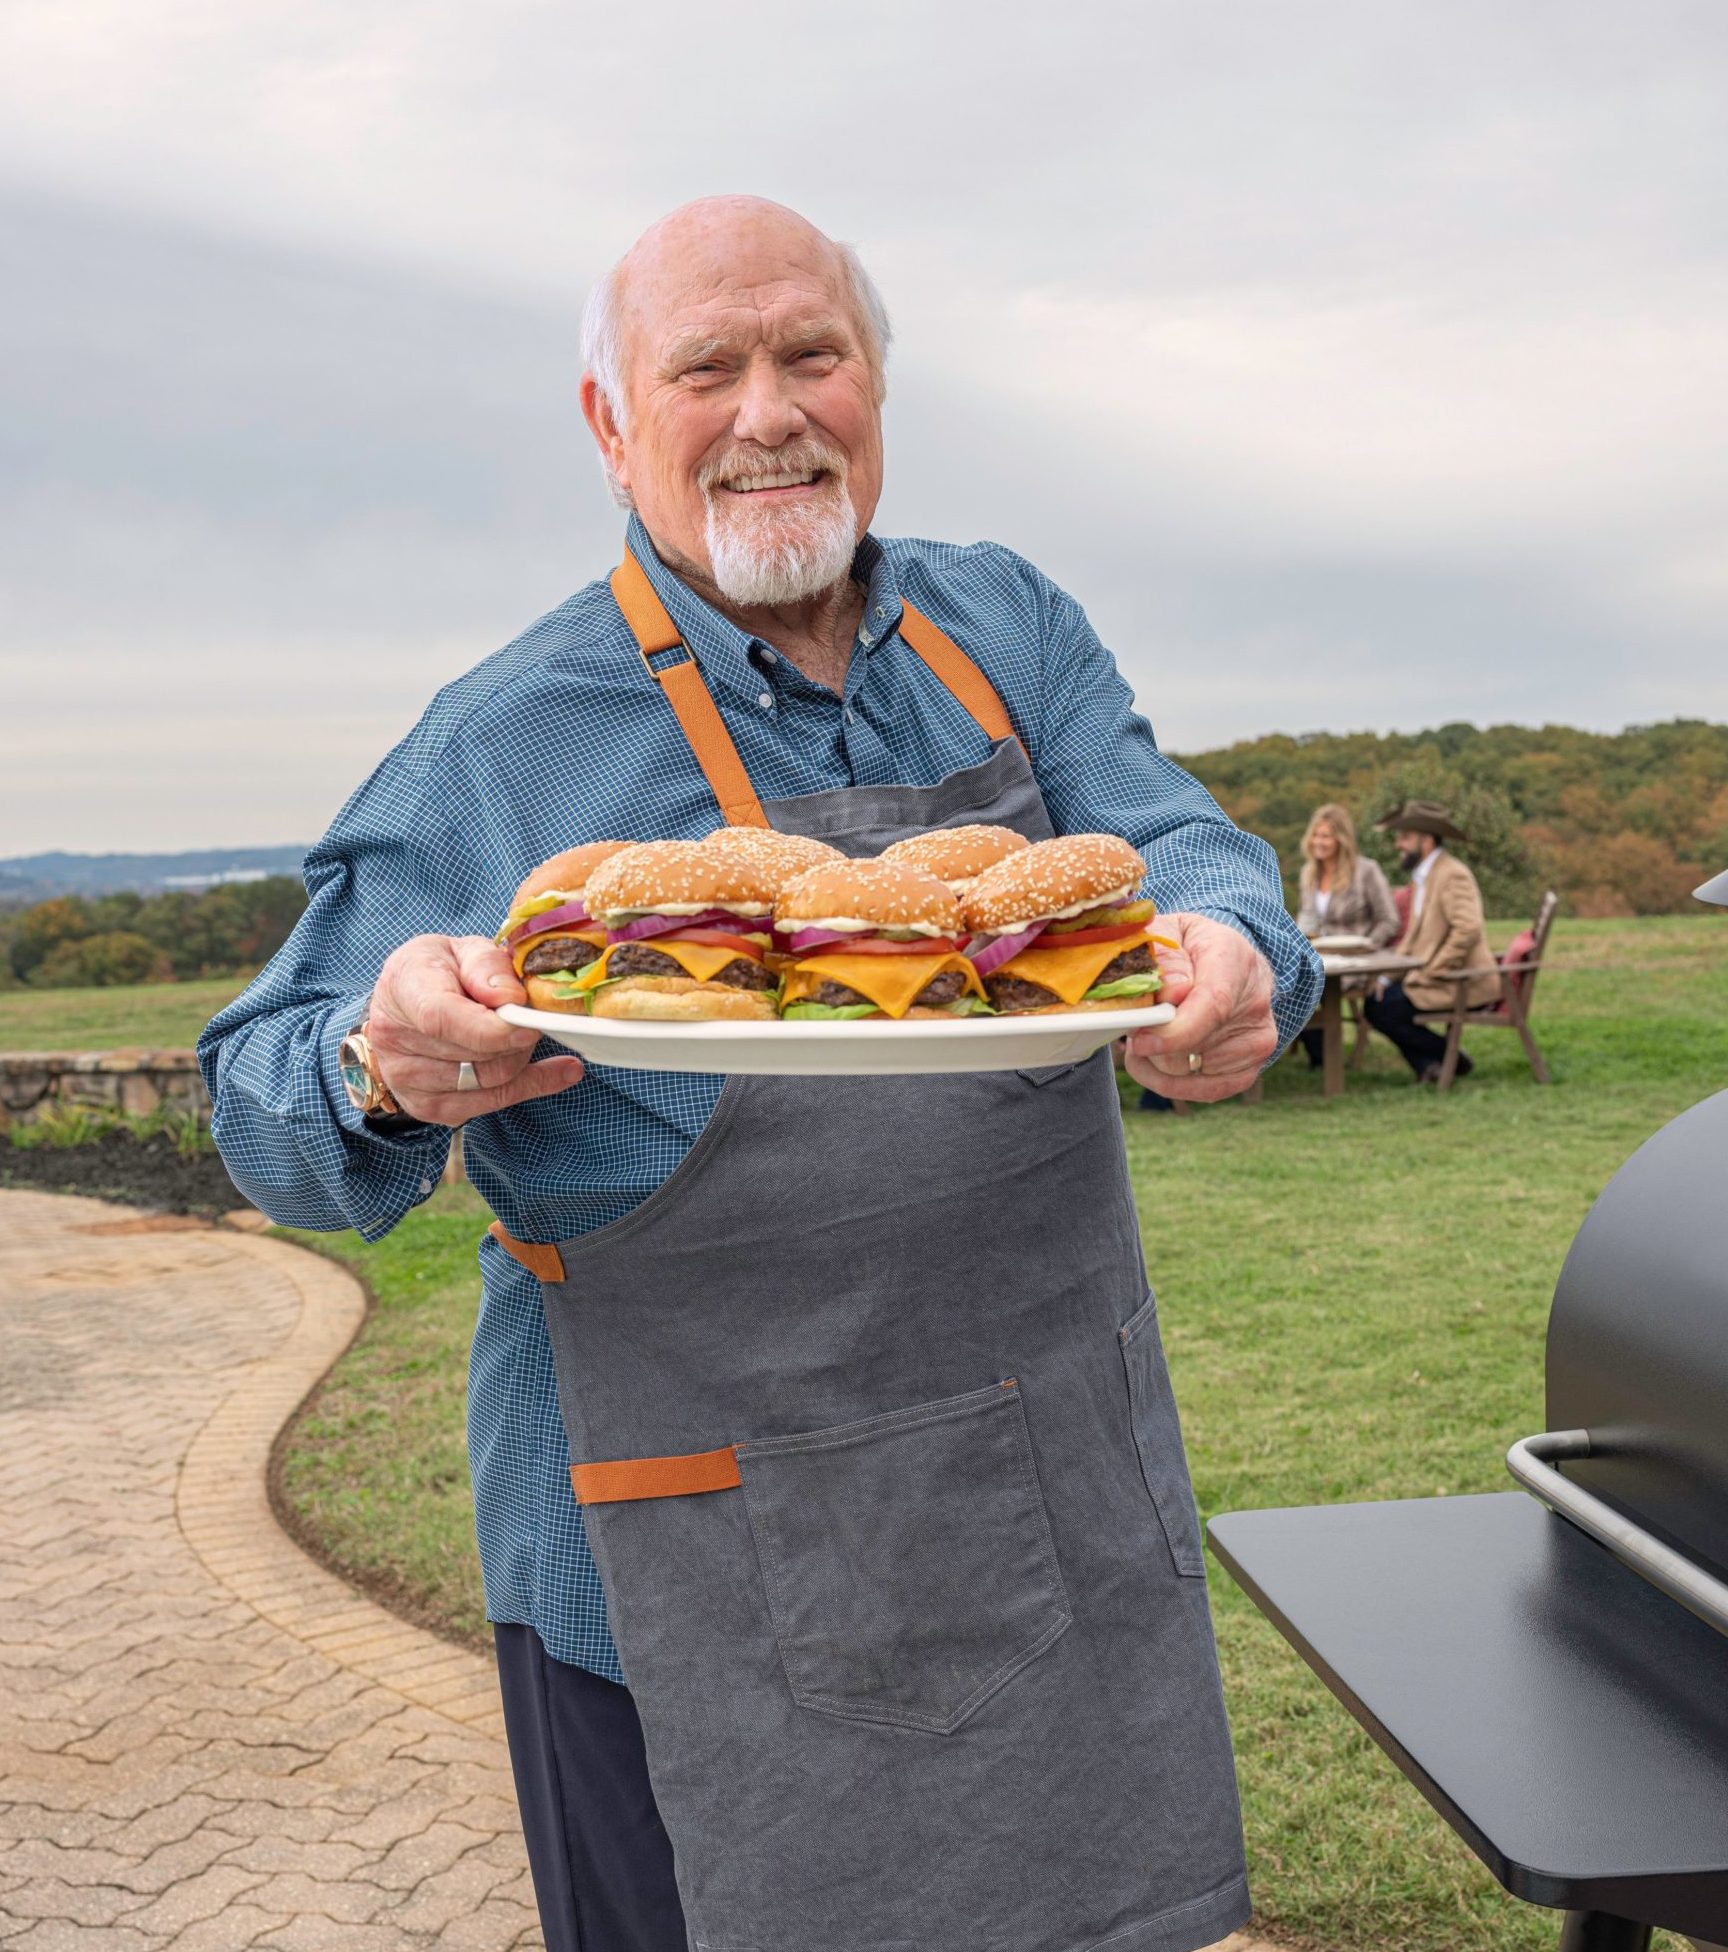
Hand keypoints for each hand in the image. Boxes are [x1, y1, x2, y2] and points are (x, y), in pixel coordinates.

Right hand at [366, 935, 584, 1126]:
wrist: (408, 1001)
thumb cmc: (442, 970)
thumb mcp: (466, 949)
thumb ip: (488, 966)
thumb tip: (512, 998)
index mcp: (402, 987)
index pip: (441, 1018)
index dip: (491, 1029)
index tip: (530, 1025)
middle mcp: (392, 1037)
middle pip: (475, 1055)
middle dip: (518, 1038)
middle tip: (534, 1018)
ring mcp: (404, 1078)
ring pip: (489, 1083)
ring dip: (522, 1059)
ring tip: (528, 1035)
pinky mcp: (426, 1106)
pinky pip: (491, 1104)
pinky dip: (531, 1086)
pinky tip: (558, 1071)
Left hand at [1122, 913, 1276, 1102]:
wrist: (1225, 962)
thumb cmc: (1187, 946)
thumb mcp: (1167, 932)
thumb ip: (1164, 956)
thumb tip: (1170, 995)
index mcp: (1233, 959)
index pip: (1213, 1005)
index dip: (1174, 1032)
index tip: (1139, 1041)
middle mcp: (1255, 1003)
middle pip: (1193, 1045)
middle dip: (1151, 1041)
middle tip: (1132, 1024)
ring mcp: (1257, 1041)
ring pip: (1188, 1072)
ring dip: (1154, 1060)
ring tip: (1145, 1033)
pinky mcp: (1249, 1070)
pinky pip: (1200, 1091)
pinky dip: (1167, 1082)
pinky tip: (1153, 1060)